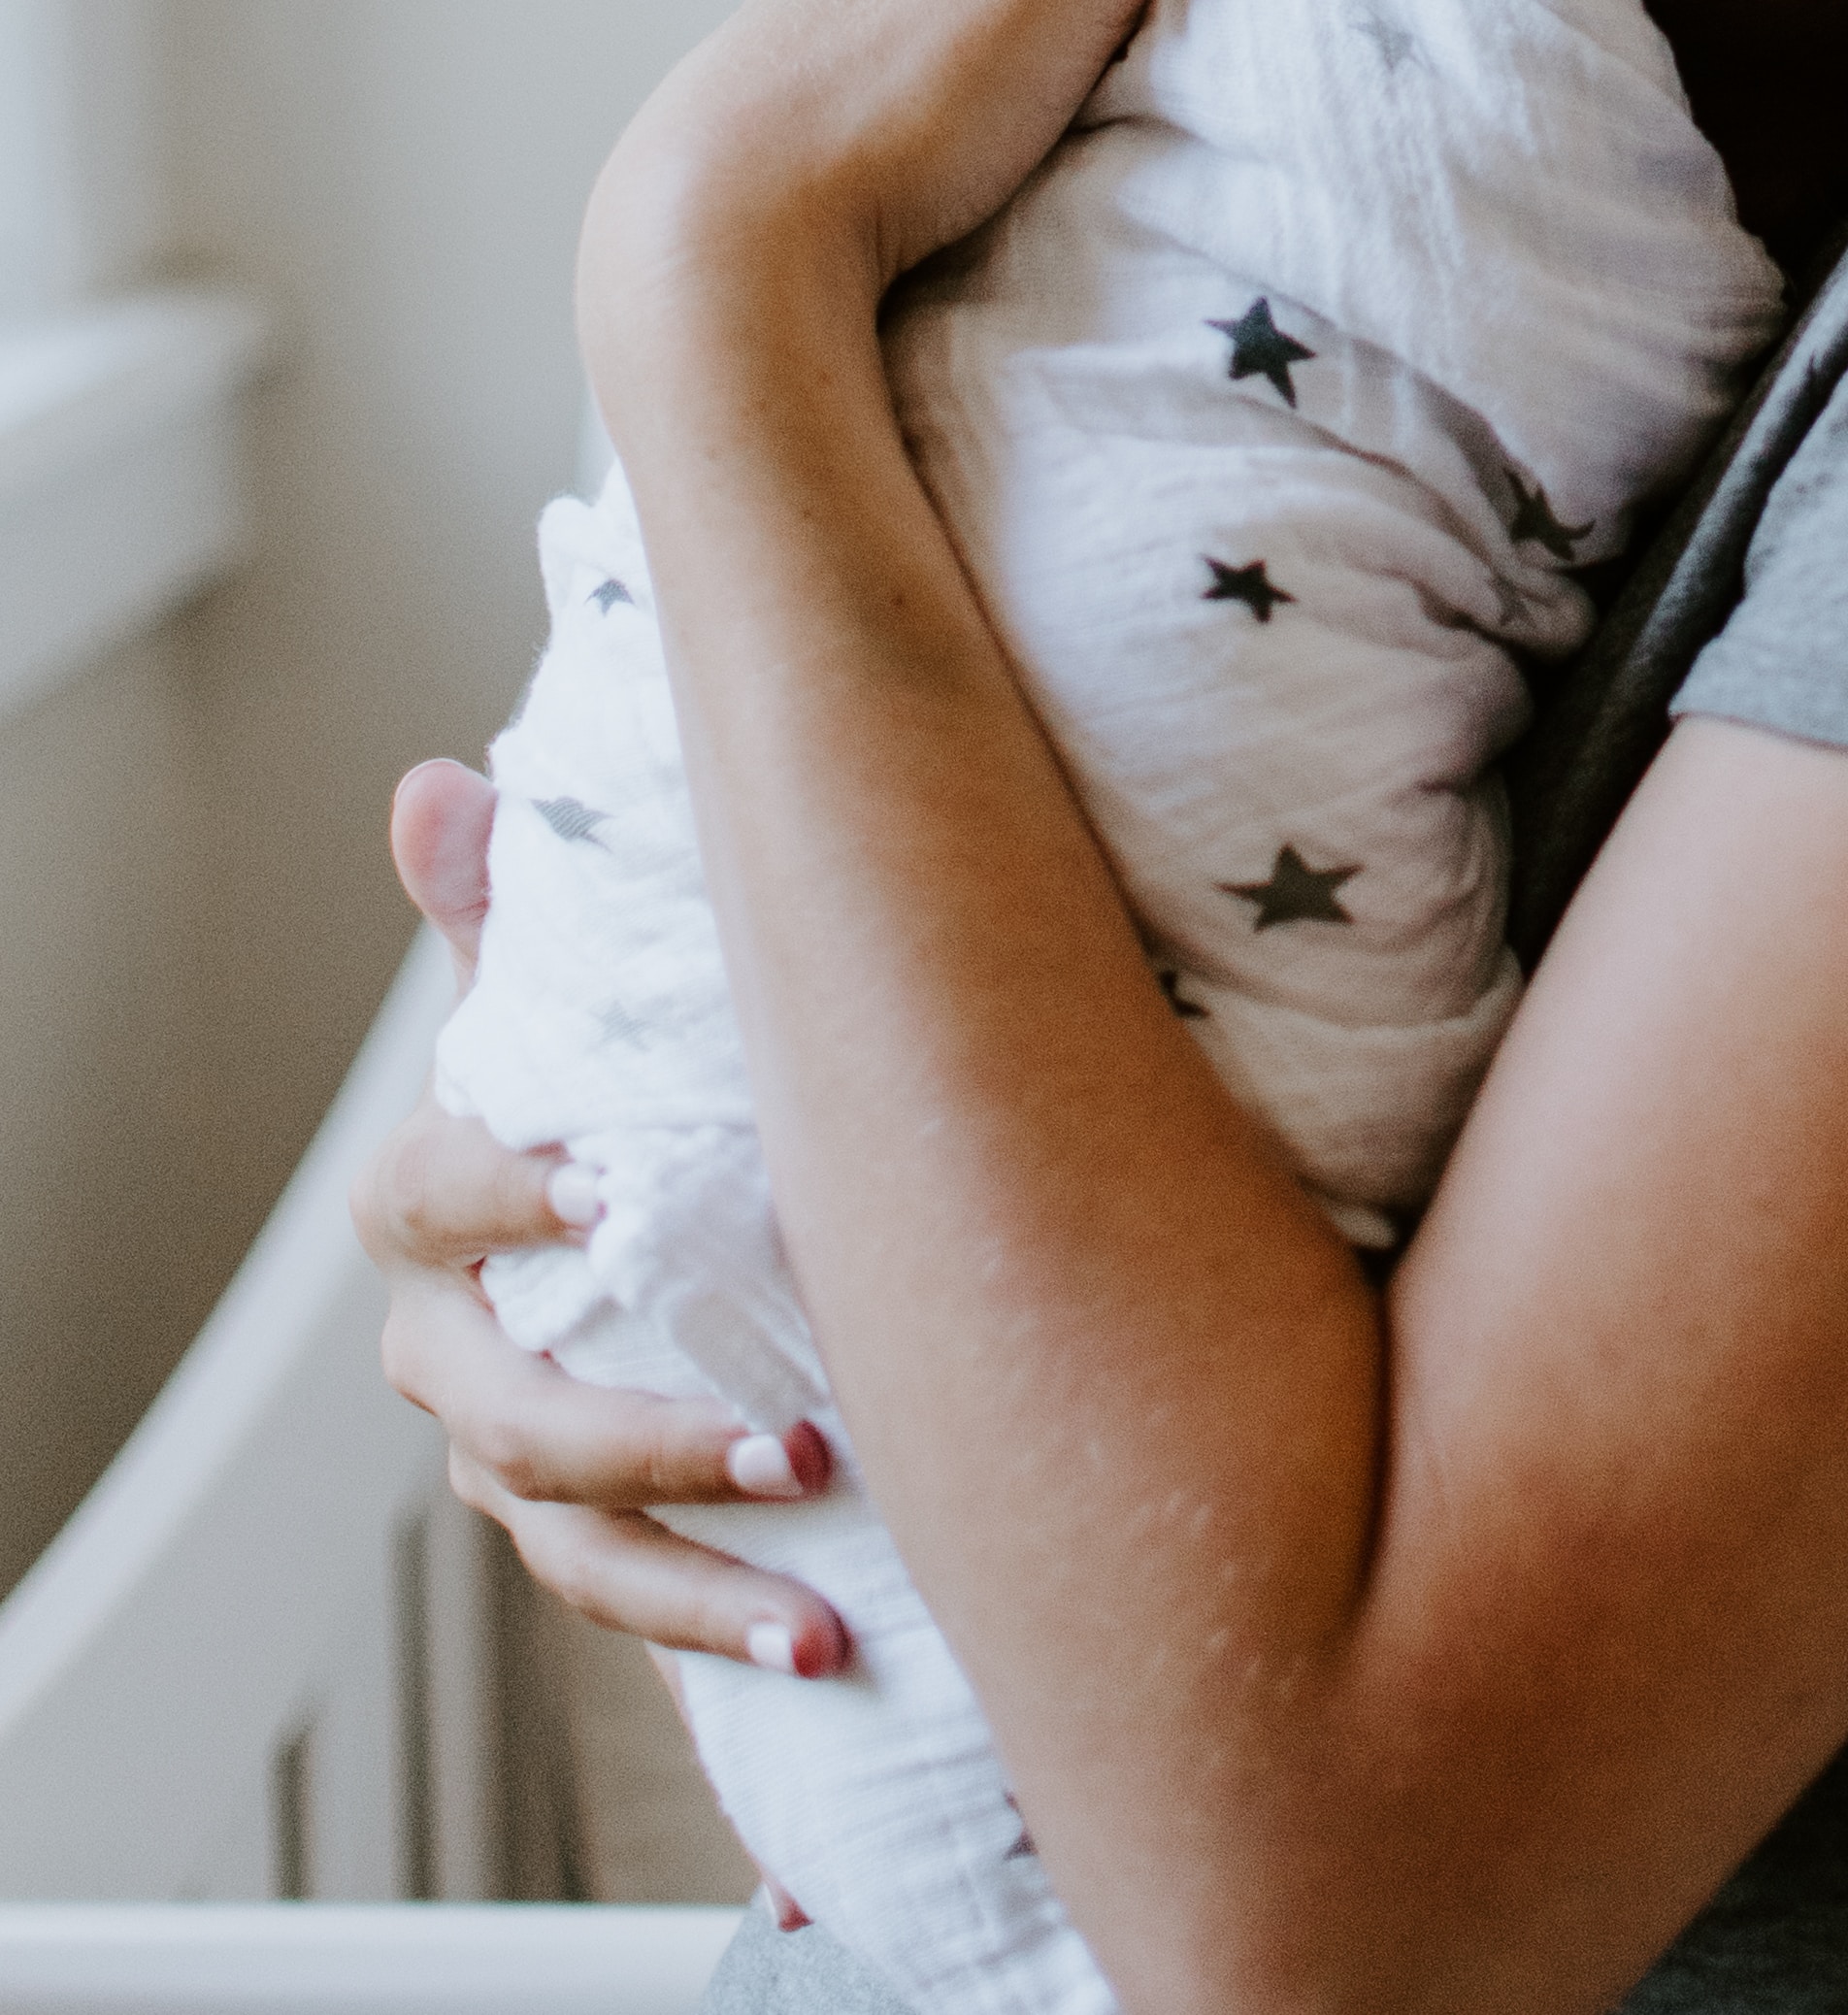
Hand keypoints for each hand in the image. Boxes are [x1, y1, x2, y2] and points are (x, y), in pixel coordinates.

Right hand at [356, 757, 848, 1678]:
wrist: (637, 1192)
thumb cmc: (602, 1068)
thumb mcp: (564, 984)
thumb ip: (506, 902)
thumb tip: (437, 786)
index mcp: (435, 1200)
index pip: (430, 1196)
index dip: (503, 1190)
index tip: (602, 1185)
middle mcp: (454, 1344)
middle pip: (506, 1417)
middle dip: (645, 1441)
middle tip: (800, 1440)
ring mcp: (512, 1454)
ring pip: (571, 1544)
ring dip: (694, 1581)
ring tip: (822, 1612)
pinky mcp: (587, 1528)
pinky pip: (631, 1601)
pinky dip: (715, 1632)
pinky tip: (827, 1651)